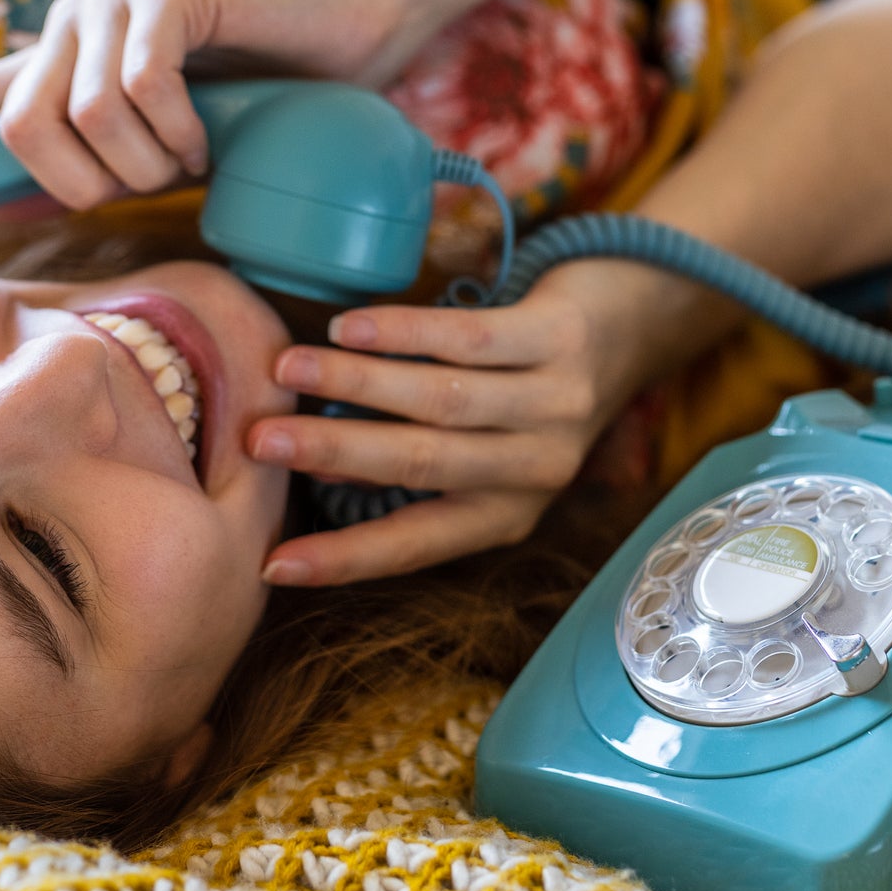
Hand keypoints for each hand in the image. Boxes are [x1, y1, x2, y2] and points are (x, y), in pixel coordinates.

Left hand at [0, 0, 406, 202]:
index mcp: (58, 69)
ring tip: (192, 151)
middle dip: (86, 186)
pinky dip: (179, 130)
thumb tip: (25, 212)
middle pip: (21, 134)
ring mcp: (113, 1)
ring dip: (148, 163)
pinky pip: (139, 87)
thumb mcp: (167, 148)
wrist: (345, 29)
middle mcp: (69, 26)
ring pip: (85, 120)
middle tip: (152, 183)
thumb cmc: (262, 102)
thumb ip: (99, 166)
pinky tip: (211, 127)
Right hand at [250, 264, 672, 585]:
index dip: (345, 558)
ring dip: (355, 385)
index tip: (274, 565)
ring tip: (286, 369)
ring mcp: (555, 404)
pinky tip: (349, 326)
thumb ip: (410, 458)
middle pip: (422, 465)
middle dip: (333, 454)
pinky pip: (471, 338)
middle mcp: (536, 468)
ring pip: (442, 400)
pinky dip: (404, 333)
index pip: (417, 544)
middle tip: (259, 443)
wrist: (632, 325)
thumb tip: (310, 464)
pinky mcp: (562, 339)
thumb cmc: (530, 392)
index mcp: (507, 511)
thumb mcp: (484, 446)